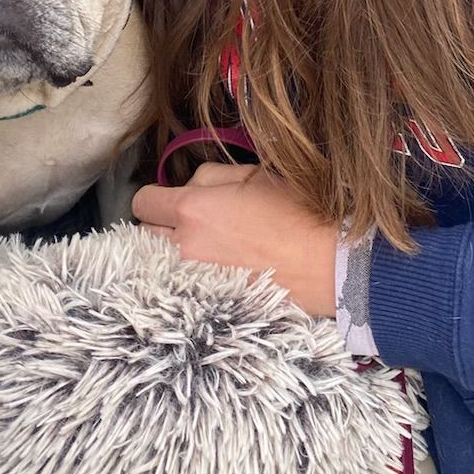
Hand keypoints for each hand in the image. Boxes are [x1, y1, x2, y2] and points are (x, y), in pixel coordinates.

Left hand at [132, 162, 337, 316]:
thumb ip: (213, 176)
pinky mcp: (212, 300)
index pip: (143, 201)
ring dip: (172, 250)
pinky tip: (218, 266)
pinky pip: (183, 283)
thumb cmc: (297, 212)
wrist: (329, 262)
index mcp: (193, 209)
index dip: (157, 196)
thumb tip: (194, 185)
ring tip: (205, 244)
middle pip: (144, 233)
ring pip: (161, 261)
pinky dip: (191, 273)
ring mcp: (196, 279)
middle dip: (161, 223)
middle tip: (191, 219)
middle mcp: (185, 246)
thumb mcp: (255, 174)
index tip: (174, 197)